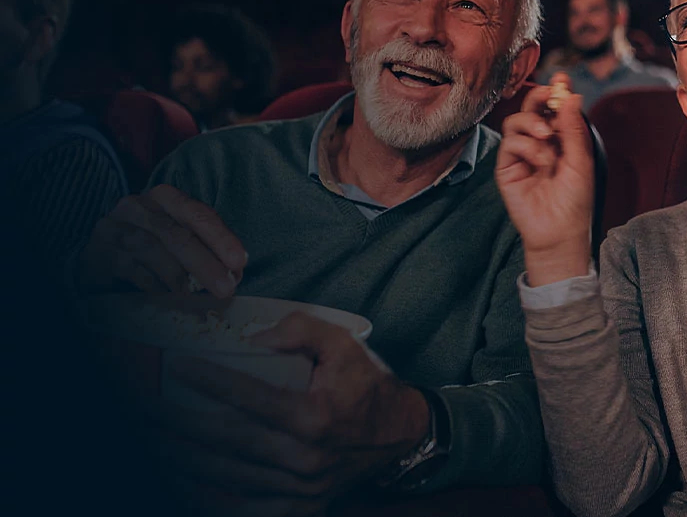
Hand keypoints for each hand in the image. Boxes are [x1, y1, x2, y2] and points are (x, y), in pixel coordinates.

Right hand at [78, 184, 246, 297]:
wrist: (101, 256)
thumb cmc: (151, 247)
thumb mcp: (180, 239)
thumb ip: (206, 248)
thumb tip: (235, 272)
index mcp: (164, 197)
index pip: (196, 214)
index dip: (220, 237)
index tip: (239, 261)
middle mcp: (137, 206)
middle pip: (176, 234)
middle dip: (205, 263)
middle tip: (225, 288)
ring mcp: (114, 227)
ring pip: (152, 250)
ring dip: (178, 276)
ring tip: (195, 295)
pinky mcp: (98, 252)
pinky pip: (129, 268)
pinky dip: (151, 283)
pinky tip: (164, 294)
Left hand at [143, 312, 429, 515]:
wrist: (401, 435)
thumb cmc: (366, 386)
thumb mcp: (344, 344)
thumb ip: (301, 330)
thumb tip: (251, 340)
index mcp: (315, 416)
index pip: (249, 398)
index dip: (210, 383)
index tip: (177, 367)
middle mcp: (305, 458)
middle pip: (226, 441)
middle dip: (178, 424)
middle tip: (143, 408)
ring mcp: (302, 488)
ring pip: (228, 478)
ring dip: (182, 460)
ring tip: (151, 441)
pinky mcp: (301, 508)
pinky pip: (246, 510)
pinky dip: (210, 499)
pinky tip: (182, 482)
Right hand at [495, 73, 593, 284]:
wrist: (560, 231)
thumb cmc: (575, 200)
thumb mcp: (581, 160)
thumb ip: (573, 129)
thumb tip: (571, 95)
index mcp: (559, 139)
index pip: (553, 109)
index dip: (555, 92)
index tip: (562, 78)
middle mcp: (538, 143)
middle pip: (530, 108)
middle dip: (539, 97)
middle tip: (549, 94)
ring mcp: (520, 154)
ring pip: (516, 121)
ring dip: (533, 124)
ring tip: (547, 138)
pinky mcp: (506, 167)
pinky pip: (510, 142)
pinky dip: (528, 146)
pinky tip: (541, 161)